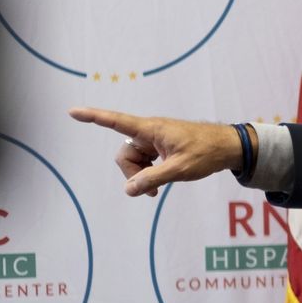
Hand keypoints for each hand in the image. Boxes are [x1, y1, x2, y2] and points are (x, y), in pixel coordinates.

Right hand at [67, 107, 243, 197]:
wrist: (229, 147)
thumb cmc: (207, 153)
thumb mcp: (180, 169)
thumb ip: (152, 179)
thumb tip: (129, 190)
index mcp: (151, 129)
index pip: (116, 121)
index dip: (93, 117)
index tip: (73, 111)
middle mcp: (149, 131)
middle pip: (124, 154)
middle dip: (132, 174)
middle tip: (151, 191)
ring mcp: (154, 139)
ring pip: (134, 160)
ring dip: (141, 176)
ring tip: (158, 189)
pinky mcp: (160, 146)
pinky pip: (144, 160)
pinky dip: (148, 173)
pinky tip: (160, 182)